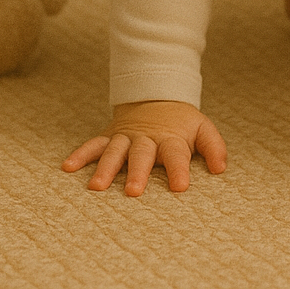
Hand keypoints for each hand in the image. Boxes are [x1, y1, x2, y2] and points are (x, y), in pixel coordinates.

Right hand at [61, 100, 226, 195]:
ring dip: (106, 168)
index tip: (180, 186)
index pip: (176, 155)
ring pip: (115, 152)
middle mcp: (146, 139)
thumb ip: (214, 147)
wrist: (156, 97)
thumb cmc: (181, 122)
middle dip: (138, 173)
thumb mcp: (203, 128)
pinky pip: (93, 145)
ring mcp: (126, 137)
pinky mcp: (110, 136)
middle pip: (142, 155)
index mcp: (170, 138)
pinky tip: (67, 167)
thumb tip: (221, 168)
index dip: (178, 170)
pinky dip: (81, 154)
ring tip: (97, 187)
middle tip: (134, 192)